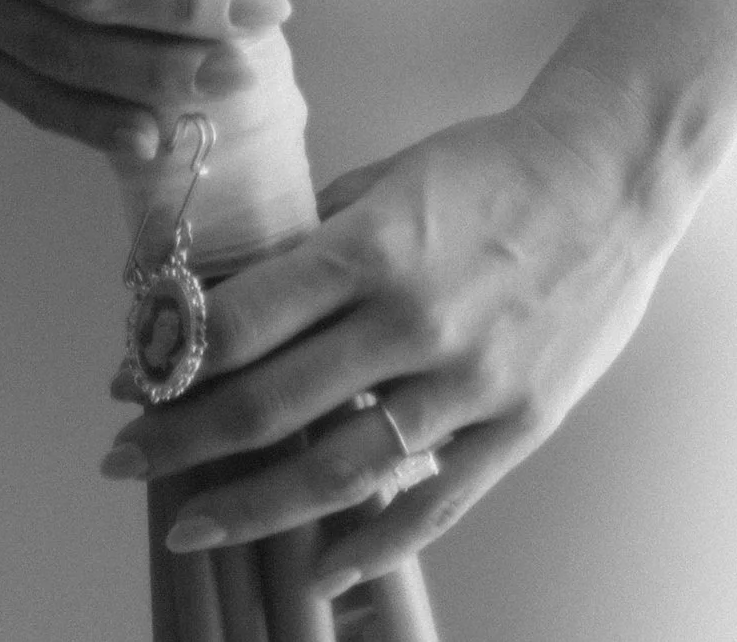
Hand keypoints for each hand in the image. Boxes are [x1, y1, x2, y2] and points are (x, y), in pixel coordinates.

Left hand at [99, 92, 678, 588]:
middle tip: (125, 458)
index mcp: (374, 245)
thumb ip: (317, 243)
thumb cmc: (493, 165)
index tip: (125, 378)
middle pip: (270, 404)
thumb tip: (233, 298)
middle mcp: (413, 320)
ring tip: (191, 526)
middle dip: (181, 440)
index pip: (244, 321)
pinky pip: (432, 506)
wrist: (611, 174)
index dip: (170, 358)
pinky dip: (370, 549)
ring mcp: (467, 383)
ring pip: (338, 472)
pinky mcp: (516, 426)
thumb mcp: (390, 178)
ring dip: (251, 508)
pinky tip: (318, 571)